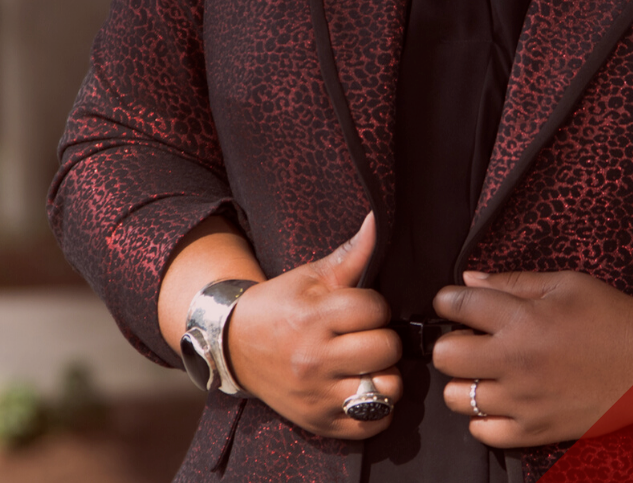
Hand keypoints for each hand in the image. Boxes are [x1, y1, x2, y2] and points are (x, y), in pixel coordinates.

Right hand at [226, 212, 401, 438]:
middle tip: (366, 334)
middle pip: (384, 349)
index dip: (376, 306)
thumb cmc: (281, 306)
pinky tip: (363, 386)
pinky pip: (373, 423)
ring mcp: (317, 395)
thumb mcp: (312, 276)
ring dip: (385, 373)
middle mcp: (314, 360)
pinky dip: (378, 408)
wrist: (236, 345)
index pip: (375, 309)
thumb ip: (352, 253)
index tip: (363, 308)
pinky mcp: (319, 422)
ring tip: (368, 362)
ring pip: (385, 388)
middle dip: (382, 337)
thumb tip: (378, 219)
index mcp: (314, 318)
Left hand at [431, 270, 632, 446]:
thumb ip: (512, 282)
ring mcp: (524, 402)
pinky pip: (483, 432)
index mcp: (522, 320)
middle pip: (445, 356)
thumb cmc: (609, 315)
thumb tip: (468, 280)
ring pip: (457, 398)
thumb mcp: (564, 283)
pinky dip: (482, 416)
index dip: (447, 300)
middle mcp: (516, 362)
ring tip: (486, 369)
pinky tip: (500, 397)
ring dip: (465, 380)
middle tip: (470, 337)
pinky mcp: (536, 431)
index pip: (457, 306)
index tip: (452, 302)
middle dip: (450, 342)